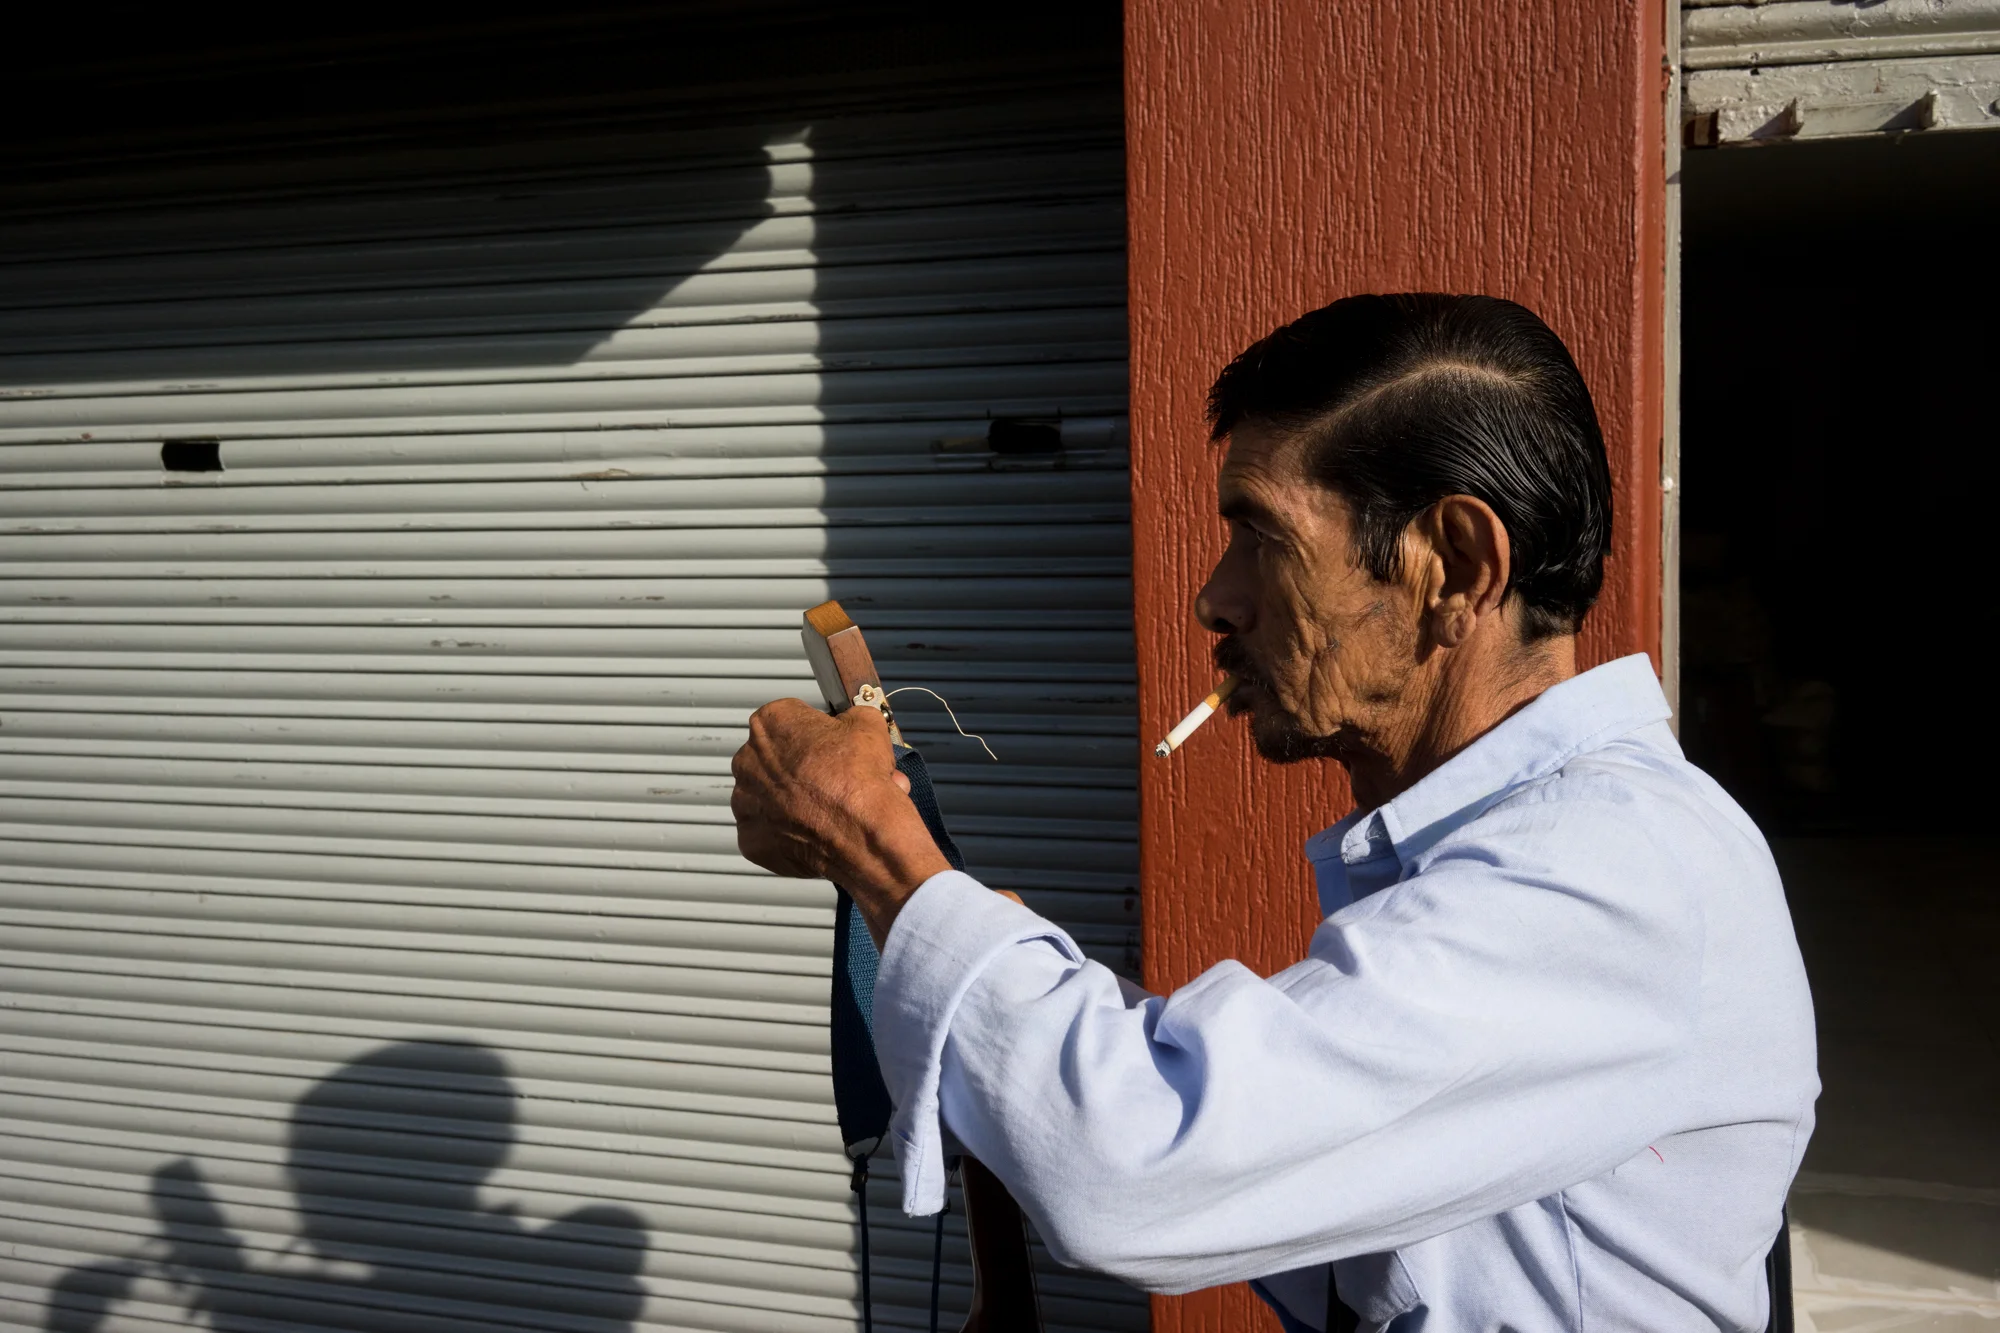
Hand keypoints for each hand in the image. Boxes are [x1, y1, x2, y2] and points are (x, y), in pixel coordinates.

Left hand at [731, 699, 952, 946]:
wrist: (862, 834)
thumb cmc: (858, 779)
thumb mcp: (868, 724)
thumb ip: (852, 716)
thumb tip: (853, 722)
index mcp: (769, 723)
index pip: (790, 719)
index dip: (816, 733)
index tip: (831, 746)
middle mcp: (747, 761)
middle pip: (774, 759)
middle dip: (801, 768)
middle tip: (833, 779)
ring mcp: (745, 803)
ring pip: (769, 798)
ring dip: (793, 801)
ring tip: (830, 809)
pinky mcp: (751, 840)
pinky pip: (770, 834)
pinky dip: (790, 834)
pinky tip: (817, 833)